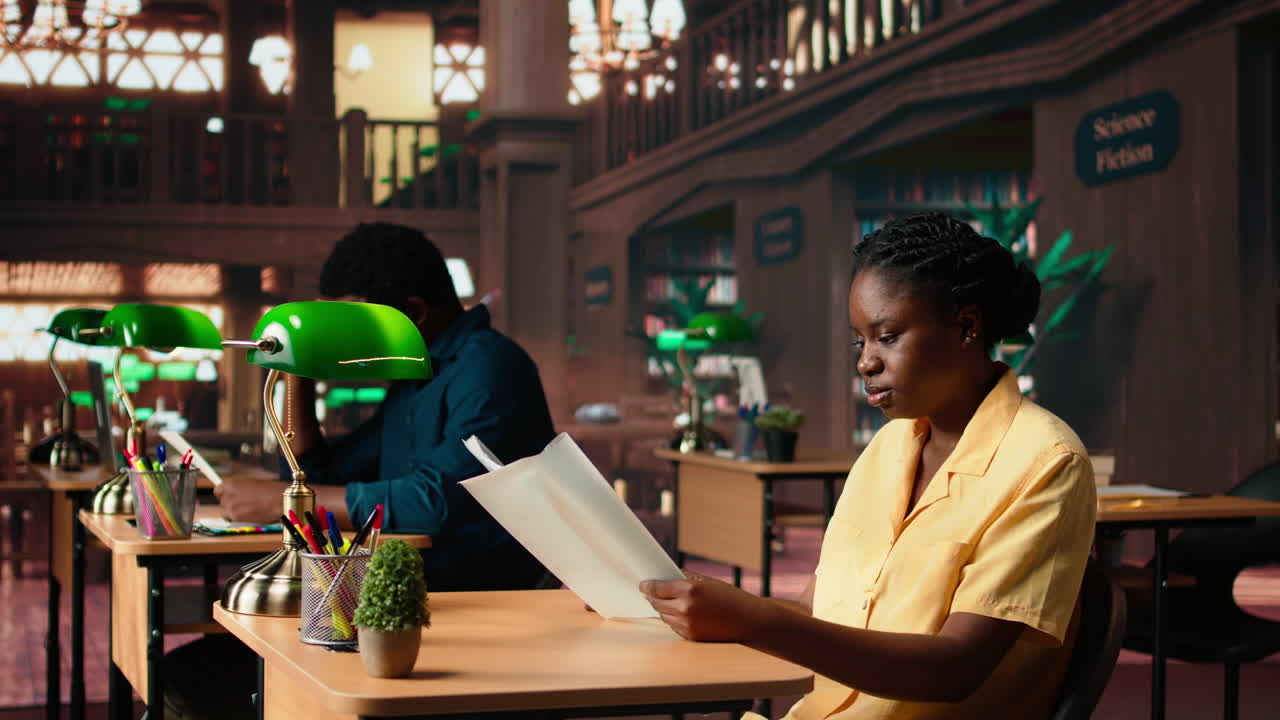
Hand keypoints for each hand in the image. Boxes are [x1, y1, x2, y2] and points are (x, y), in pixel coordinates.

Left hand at [214, 473, 286, 523]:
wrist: (279, 499)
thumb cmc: (269, 491)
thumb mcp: (251, 483)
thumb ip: (238, 488)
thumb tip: (232, 492)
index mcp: (231, 483)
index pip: (217, 490)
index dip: (223, 495)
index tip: (228, 497)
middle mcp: (228, 494)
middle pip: (222, 502)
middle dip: (231, 504)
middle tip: (244, 504)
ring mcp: (230, 506)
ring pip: (226, 512)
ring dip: (234, 512)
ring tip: (249, 509)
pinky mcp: (235, 517)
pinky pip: (232, 519)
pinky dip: (239, 518)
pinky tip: (250, 514)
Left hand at [639, 571, 770, 642]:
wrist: (748, 621)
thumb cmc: (730, 598)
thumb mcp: (708, 582)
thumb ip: (686, 579)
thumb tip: (667, 576)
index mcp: (688, 591)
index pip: (658, 588)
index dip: (647, 586)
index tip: (642, 585)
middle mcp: (684, 609)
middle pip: (657, 604)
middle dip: (651, 598)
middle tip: (647, 593)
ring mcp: (686, 625)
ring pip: (663, 616)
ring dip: (661, 609)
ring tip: (661, 602)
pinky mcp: (690, 637)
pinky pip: (673, 627)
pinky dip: (672, 619)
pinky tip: (675, 613)